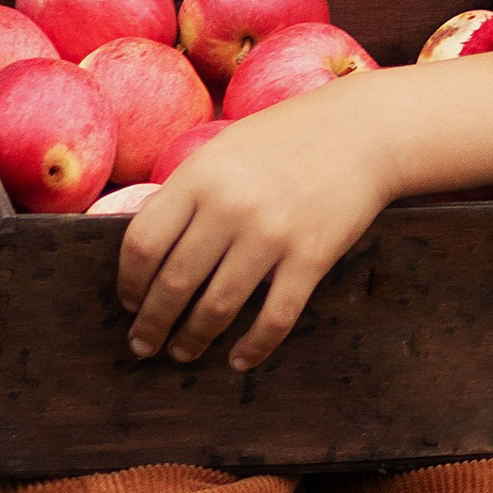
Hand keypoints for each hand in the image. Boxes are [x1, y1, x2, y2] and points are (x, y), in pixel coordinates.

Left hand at [115, 88, 394, 372]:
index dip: (129, 282)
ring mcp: (271, 235)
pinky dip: (252, 348)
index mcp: (199, 177)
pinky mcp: (311, 258)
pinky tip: (238, 360)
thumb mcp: (223, 150)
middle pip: (173, 284)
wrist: (363, 132)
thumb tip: (149, 248)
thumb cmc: (285, 140)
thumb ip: (188, 192)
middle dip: (151, 324)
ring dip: (192, 340)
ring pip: (216, 308)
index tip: (130, 301)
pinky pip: (274, 318)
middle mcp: (230, 208)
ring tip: (182, 353)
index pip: (143, 244)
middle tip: (143, 344)